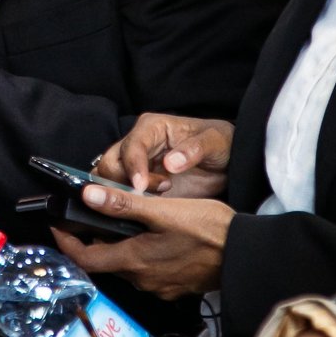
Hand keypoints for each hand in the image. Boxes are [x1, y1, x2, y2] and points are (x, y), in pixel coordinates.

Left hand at [52, 188, 234, 299]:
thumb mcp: (164, 210)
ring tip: (126, 220)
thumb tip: (89, 197)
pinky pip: (148, 270)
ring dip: (121, 245)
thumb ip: (124, 204)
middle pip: (106, 261)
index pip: (85, 258)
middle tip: (92, 216)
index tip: (58, 227)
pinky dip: (142, 252)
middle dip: (95, 240)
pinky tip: (154, 236)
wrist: (246, 255)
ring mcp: (160, 285)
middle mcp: (143, 278)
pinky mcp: (175, 284)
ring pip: (128, 264)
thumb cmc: (210, 231)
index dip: (67, 243)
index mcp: (134, 259)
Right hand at [95, 113, 233, 197]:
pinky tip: (147, 209)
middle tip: (157, 193)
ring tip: (155, 200)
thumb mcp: (214, 141)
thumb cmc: (220, 144)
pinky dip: (124, 205)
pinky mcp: (138, 186)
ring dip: (123, 195)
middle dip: (124, 183)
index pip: (131, 146)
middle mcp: (138, 144)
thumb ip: (194, 149)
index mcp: (152, 127)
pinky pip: (117, 195)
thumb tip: (170, 162)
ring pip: (107, 180)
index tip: (140, 187)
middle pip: (110, 163)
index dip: (132, 166)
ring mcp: (135, 166)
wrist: (228, 162)